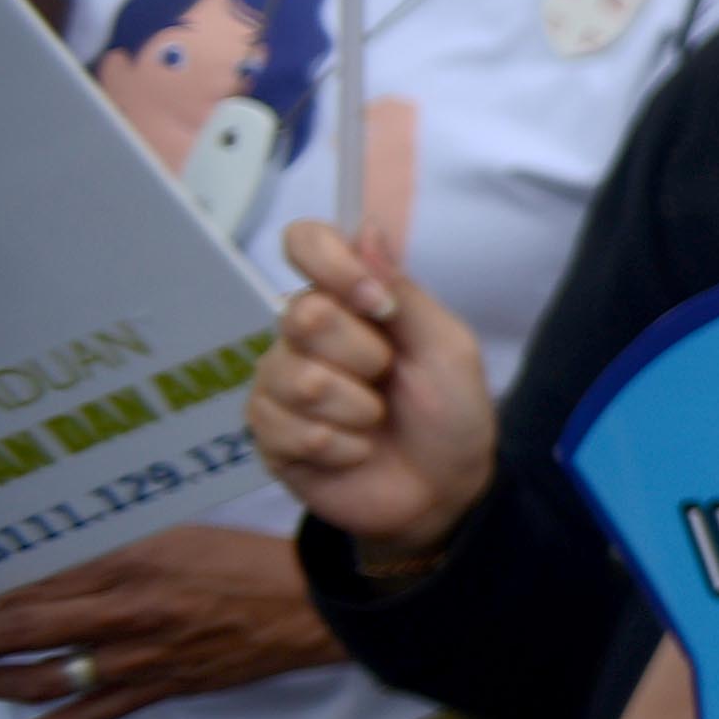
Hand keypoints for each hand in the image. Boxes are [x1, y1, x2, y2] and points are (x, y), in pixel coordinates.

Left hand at [0, 527, 333, 718]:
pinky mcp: (155, 690)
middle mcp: (122, 625)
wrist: (310, 609)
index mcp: (126, 578)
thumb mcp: (171, 542)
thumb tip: (41, 587)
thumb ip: (105, 563)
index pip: (34, 598)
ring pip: (42, 683)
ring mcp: (137, 665)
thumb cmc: (245, 562)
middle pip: (22, 641)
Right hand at [251, 180, 493, 561]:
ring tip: (375, 422)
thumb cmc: (451, 413)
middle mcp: (303, 335)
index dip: (331, 264)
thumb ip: (403, 292)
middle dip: (364, 355)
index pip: (306, 243)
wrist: (445, 491)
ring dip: (355, 408)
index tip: (376, 303)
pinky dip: (340, 446)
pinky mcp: (268, 435)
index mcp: (348, 301)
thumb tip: (367, 227)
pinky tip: (355, 453)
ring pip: (295, 377)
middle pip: (303, 315)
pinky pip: (288, 428)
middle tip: (388, 378)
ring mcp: (279, 384)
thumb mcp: (446, 347)